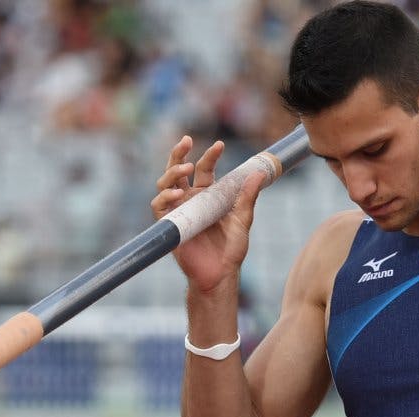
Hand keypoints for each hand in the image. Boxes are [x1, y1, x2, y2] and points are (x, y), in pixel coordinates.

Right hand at [150, 135, 265, 293]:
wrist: (221, 274)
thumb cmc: (231, 249)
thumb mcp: (243, 219)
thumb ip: (248, 196)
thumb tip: (259, 173)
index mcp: (207, 195)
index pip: (204, 169)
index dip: (210, 155)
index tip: (220, 145)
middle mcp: (190, 199)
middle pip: (178, 170)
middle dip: (179, 153)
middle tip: (186, 140)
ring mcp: (178, 210)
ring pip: (165, 183)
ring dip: (172, 172)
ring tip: (185, 167)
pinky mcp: (169, 224)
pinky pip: (159, 206)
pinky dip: (164, 196)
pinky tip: (177, 192)